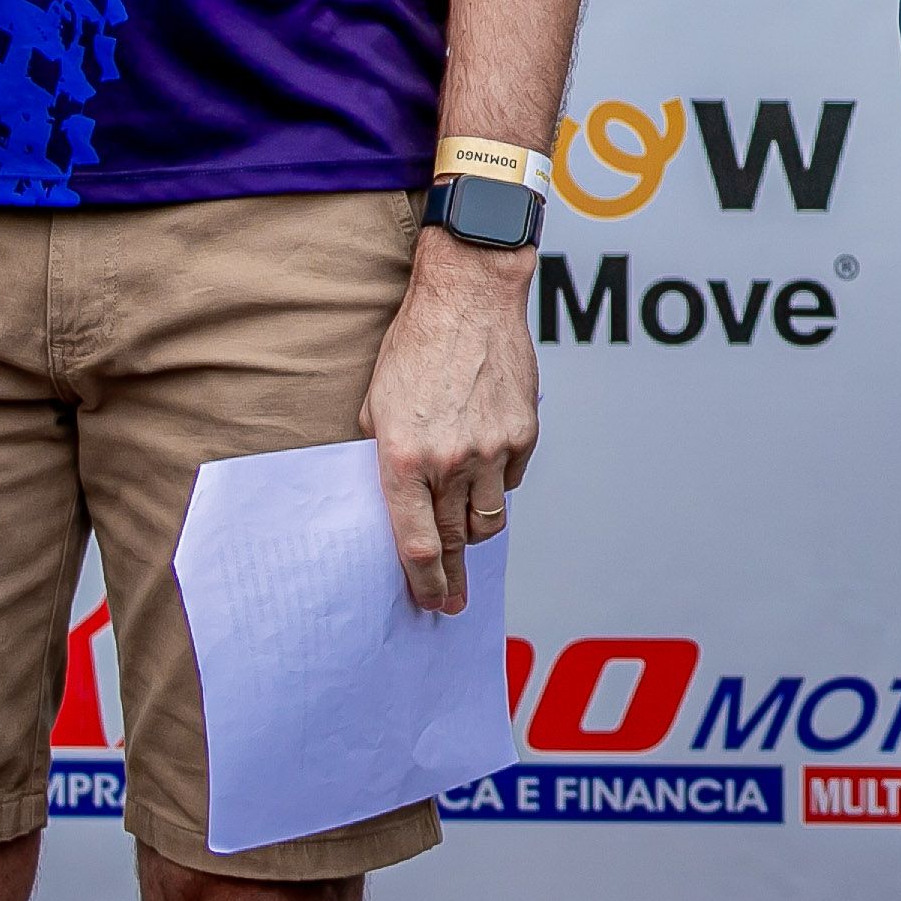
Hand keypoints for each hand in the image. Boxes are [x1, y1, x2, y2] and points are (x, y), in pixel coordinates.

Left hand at [364, 232, 538, 613]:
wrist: (469, 298)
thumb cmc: (415, 346)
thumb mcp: (377, 405)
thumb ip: (383, 457)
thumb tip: (392, 501)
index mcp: (404, 459)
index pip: (417, 544)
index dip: (423, 583)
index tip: (427, 603)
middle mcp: (450, 461)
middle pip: (456, 541)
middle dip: (453, 579)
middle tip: (453, 603)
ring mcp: (492, 448)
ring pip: (490, 519)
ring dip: (475, 533)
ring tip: (466, 536)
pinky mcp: (523, 432)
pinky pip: (510, 479)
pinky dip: (496, 483)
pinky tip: (483, 463)